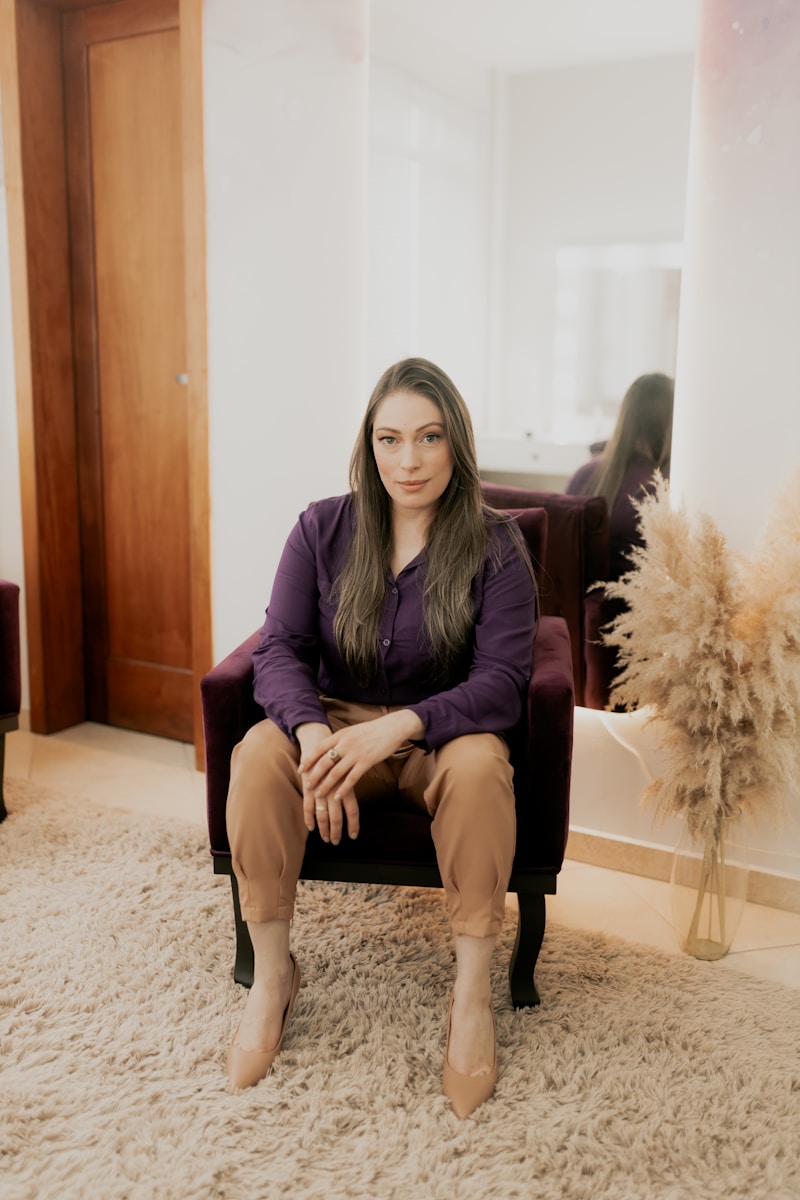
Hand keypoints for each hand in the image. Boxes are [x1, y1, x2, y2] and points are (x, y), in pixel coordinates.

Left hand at [297, 710, 423, 845]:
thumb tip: (328, 749)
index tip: (301, 769)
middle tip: (307, 786)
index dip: (309, 760)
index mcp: (341, 734)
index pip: (319, 748)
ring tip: (319, 795)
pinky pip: (352, 778)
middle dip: (314, 776)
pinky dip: (343, 789)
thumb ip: (340, 740)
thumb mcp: (352, 731)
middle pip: (325, 762)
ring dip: (326, 785)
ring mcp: (356, 753)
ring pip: (336, 772)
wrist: (393, 727)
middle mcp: (346, 743)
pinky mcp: (367, 761)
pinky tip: (338, 797)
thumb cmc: (372, 730)